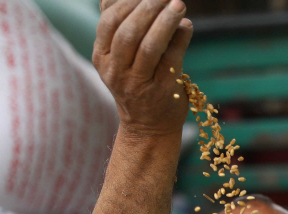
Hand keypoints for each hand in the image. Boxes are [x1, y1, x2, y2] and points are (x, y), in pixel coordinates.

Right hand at [94, 0, 193, 138]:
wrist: (148, 127)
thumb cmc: (136, 82)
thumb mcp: (119, 56)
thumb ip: (121, 26)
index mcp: (101, 57)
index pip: (109, 21)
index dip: (127, 1)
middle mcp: (115, 71)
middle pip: (127, 31)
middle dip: (147, 7)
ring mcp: (137, 83)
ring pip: (149, 45)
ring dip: (165, 21)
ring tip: (178, 4)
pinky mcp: (161, 90)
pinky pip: (172, 58)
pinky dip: (180, 37)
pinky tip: (186, 25)